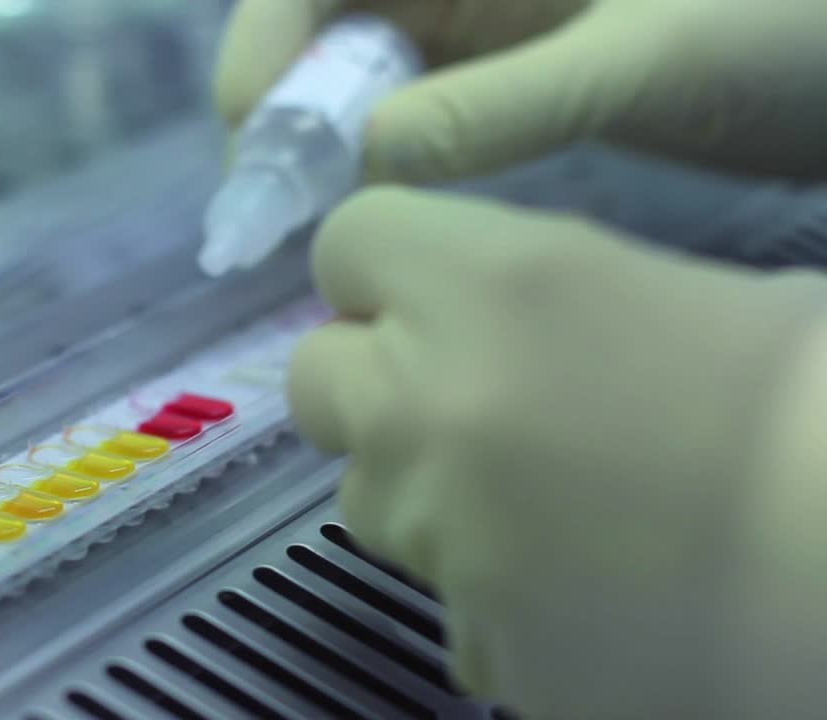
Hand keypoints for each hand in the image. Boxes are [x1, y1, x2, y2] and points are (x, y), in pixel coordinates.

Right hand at [215, 0, 826, 183]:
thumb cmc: (781, 25)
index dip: (273, 33)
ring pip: (359, 66)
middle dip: (286, 93)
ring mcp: (484, 20)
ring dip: (320, 131)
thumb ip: (505, 104)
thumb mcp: (642, 60)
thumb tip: (368, 153)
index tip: (256, 127)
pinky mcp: (502, 73)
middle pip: (327, 16)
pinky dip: (373, 154)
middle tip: (272, 196)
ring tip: (304, 215)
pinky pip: (408, 106)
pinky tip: (367, 206)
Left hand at [289, 186, 826, 717]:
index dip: (386, 268)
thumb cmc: (810, 404)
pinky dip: (490, 588)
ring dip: (424, 487)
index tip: (426, 291)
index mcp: (494, 287)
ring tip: (544, 500)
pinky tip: (583, 587)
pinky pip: (442, 596)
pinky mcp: (477, 642)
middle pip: (318, 378)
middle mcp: (431, 405)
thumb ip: (541, 291)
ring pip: (368, 495)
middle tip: (465, 396)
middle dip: (374, 381)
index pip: (350, 246)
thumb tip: (491, 312)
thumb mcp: (684, 291)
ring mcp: (440, 537)